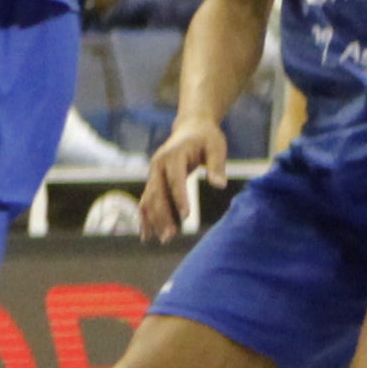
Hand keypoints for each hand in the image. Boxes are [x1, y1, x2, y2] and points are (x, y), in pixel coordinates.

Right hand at [140, 117, 227, 238]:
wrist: (191, 127)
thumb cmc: (207, 137)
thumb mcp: (216, 147)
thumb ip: (216, 166)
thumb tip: (220, 186)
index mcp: (173, 155)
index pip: (175, 179)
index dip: (179, 197)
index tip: (185, 216)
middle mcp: (158, 165)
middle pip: (158, 193)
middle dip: (162, 216)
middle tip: (170, 237)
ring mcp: (153, 173)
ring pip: (149, 200)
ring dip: (153, 220)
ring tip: (161, 240)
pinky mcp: (154, 180)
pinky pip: (147, 201)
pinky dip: (146, 217)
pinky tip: (147, 235)